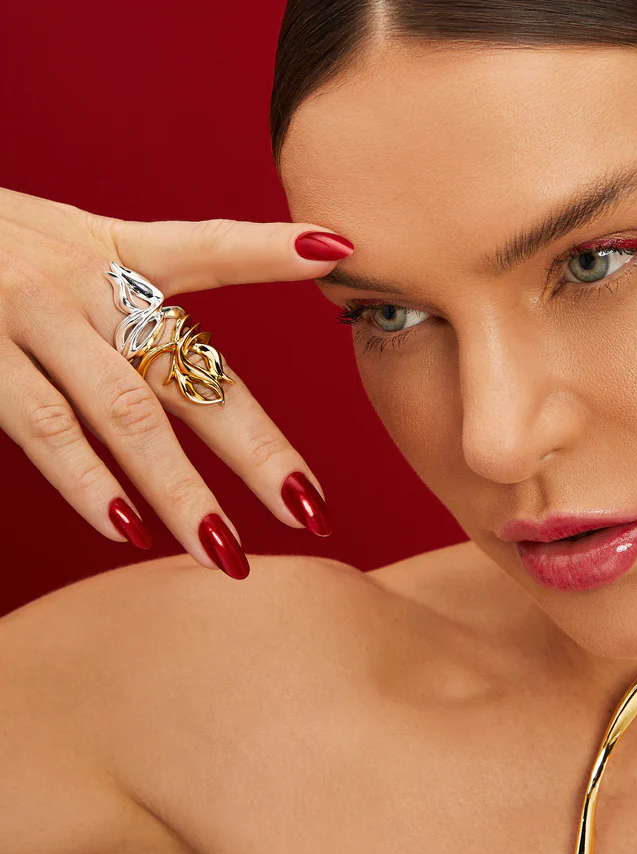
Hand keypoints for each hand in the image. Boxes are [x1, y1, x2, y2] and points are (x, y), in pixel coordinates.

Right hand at [0, 186, 353, 578]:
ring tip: (228, 555)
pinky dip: (87, 481)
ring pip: (128, 412)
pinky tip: (128, 529)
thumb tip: (181, 377)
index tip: (336, 248)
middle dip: (258, 449)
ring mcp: (30, 312)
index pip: (205, 246)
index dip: (268, 248)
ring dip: (182, 491)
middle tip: (312, 512)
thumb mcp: (53, 250)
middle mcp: (81, 278)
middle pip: (192, 371)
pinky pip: (45, 425)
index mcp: (110, 251)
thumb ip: (119, 303)